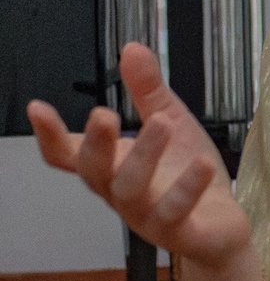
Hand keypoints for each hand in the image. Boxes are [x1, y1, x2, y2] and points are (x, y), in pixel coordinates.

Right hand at [27, 43, 251, 272]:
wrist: (221, 227)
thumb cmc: (186, 173)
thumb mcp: (171, 121)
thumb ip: (149, 91)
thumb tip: (131, 48)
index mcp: (111, 166)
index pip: (67, 155)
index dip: (49, 135)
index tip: (37, 108)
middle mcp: (120, 193)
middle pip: (94, 172)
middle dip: (96, 143)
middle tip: (103, 114)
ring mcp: (146, 216)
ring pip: (131, 190)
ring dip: (144, 156)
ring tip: (162, 123)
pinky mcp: (178, 232)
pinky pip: (176, 212)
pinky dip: (188, 187)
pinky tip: (202, 163)